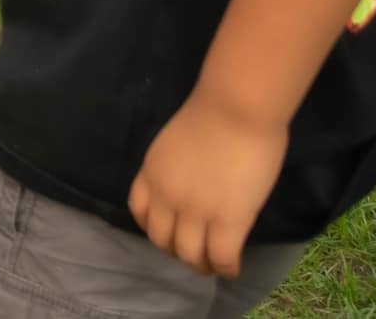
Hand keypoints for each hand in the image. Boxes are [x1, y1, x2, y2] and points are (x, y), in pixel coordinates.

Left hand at [128, 95, 288, 276]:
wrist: (236, 108)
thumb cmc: (213, 113)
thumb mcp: (174, 143)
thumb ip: (175, 167)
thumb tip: (190, 184)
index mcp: (151, 173)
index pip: (139, 211)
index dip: (153, 227)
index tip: (170, 231)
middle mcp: (166, 196)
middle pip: (161, 239)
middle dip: (177, 251)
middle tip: (196, 253)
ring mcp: (196, 211)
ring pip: (190, 255)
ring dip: (202, 265)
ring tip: (214, 265)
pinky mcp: (228, 220)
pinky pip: (222, 258)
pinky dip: (227, 268)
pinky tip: (234, 268)